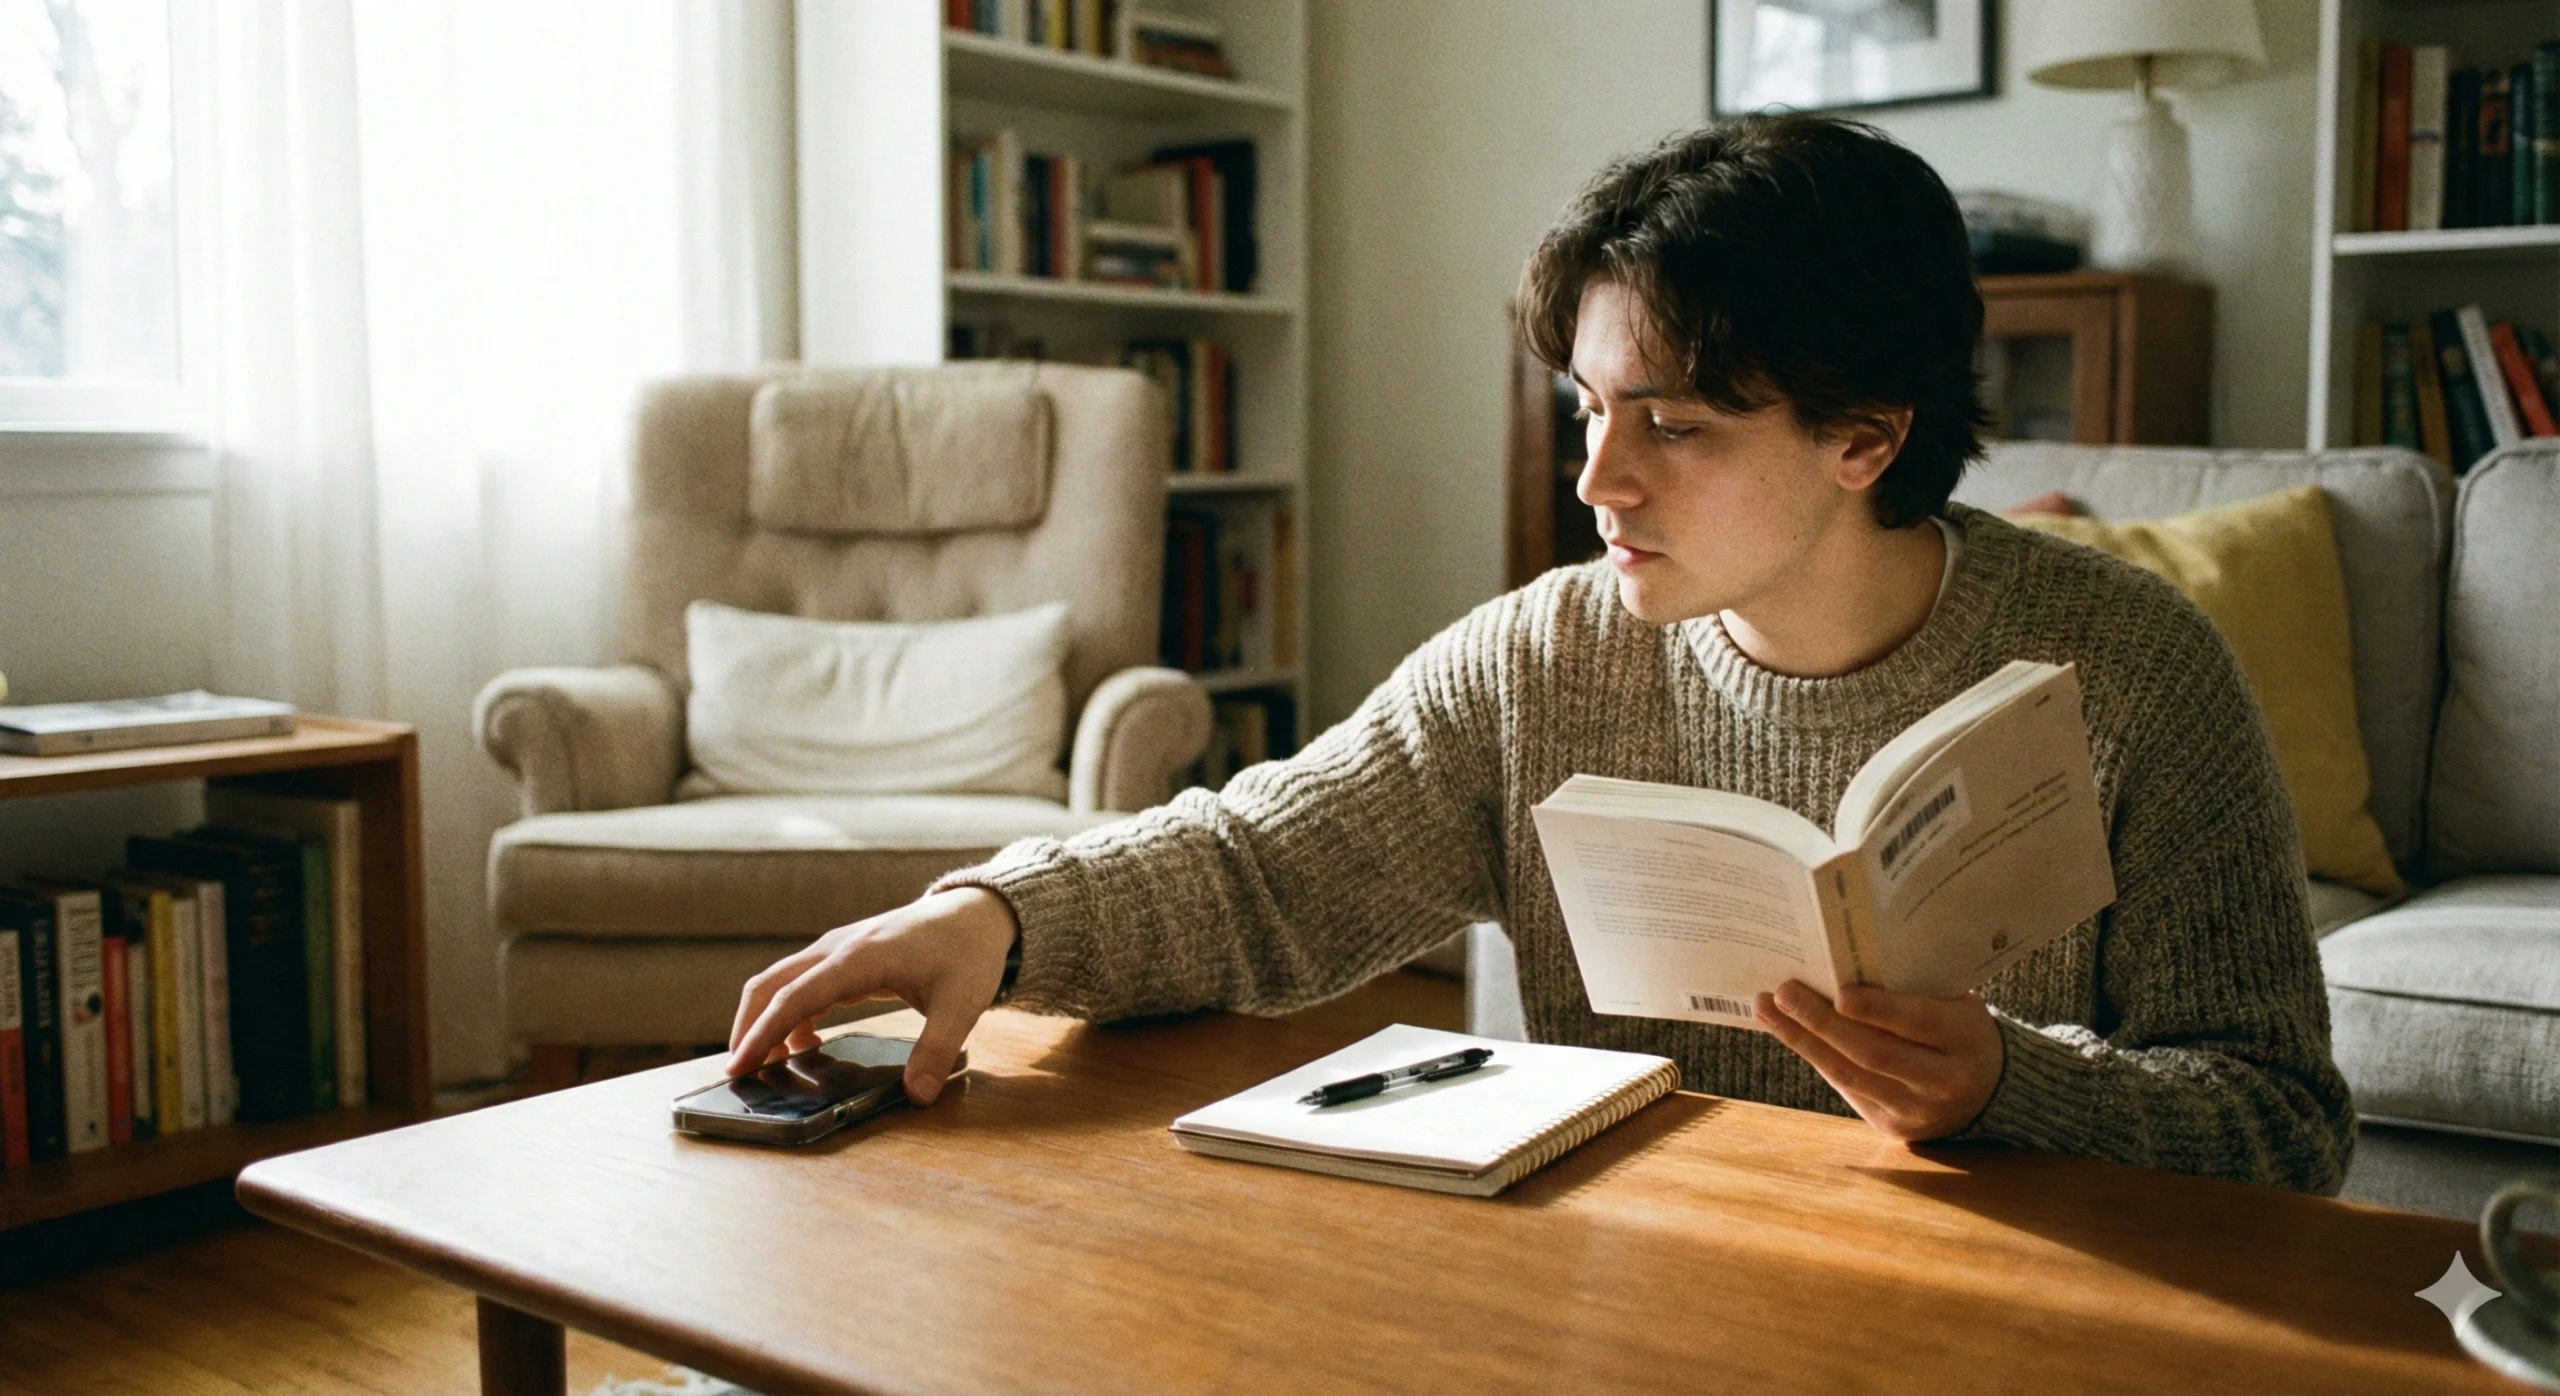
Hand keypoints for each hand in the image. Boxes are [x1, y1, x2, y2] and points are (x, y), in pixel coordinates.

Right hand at [725, 887, 1019, 1104]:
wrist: (976, 913)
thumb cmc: (967, 952)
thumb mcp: (962, 1004)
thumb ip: (937, 1050)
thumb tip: (918, 1095)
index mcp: (859, 957)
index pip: (795, 997)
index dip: (764, 1032)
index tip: (740, 1065)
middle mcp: (838, 948)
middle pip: (771, 984)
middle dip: (748, 1027)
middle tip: (738, 1073)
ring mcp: (837, 948)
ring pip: (780, 981)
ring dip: (765, 1019)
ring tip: (765, 1066)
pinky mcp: (843, 957)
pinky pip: (801, 983)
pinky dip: (789, 1013)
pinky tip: (804, 1044)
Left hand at [1754, 980, 2003, 1141]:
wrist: (1989, 1090)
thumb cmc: (1958, 1028)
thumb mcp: (1955, 1003)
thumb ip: (1913, 989)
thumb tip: (1844, 960)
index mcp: (1964, 1039)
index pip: (1919, 1023)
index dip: (1878, 1010)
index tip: (1838, 993)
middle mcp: (1944, 1081)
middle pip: (1875, 1053)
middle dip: (1822, 1023)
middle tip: (1784, 992)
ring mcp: (1917, 1110)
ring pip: (1851, 1076)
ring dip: (1802, 1040)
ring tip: (1768, 1009)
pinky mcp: (1893, 1126)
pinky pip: (1847, 1090)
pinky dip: (1815, 1057)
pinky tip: (1787, 1032)